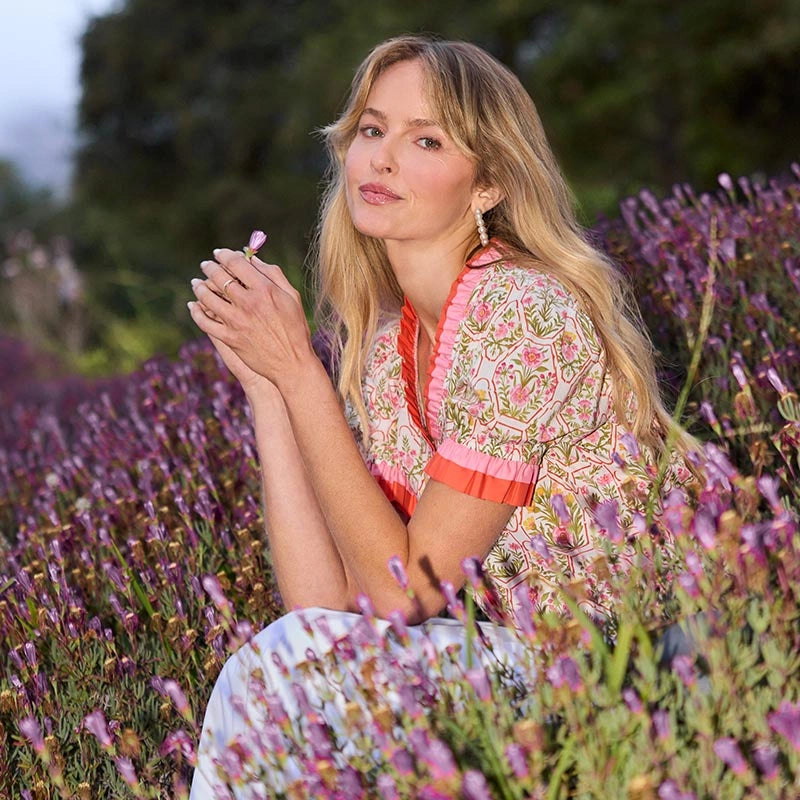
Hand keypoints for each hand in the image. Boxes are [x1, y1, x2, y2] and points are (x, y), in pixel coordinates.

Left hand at [187, 248, 315, 391]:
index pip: (236, 263)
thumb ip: (274, 275)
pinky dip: (196, 312)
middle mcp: (248, 303)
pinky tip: (193, 306)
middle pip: (219, 277)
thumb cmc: (296, 329)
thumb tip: (254, 260)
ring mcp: (236, 321)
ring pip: (207, 297)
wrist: (292, 363)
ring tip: (196, 283)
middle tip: (206, 265)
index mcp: (265, 289)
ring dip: (199, 287)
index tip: (219, 253)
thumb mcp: (292, 297)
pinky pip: (205, 322)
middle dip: (209, 267)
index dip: (224, 255)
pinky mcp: (230, 338)